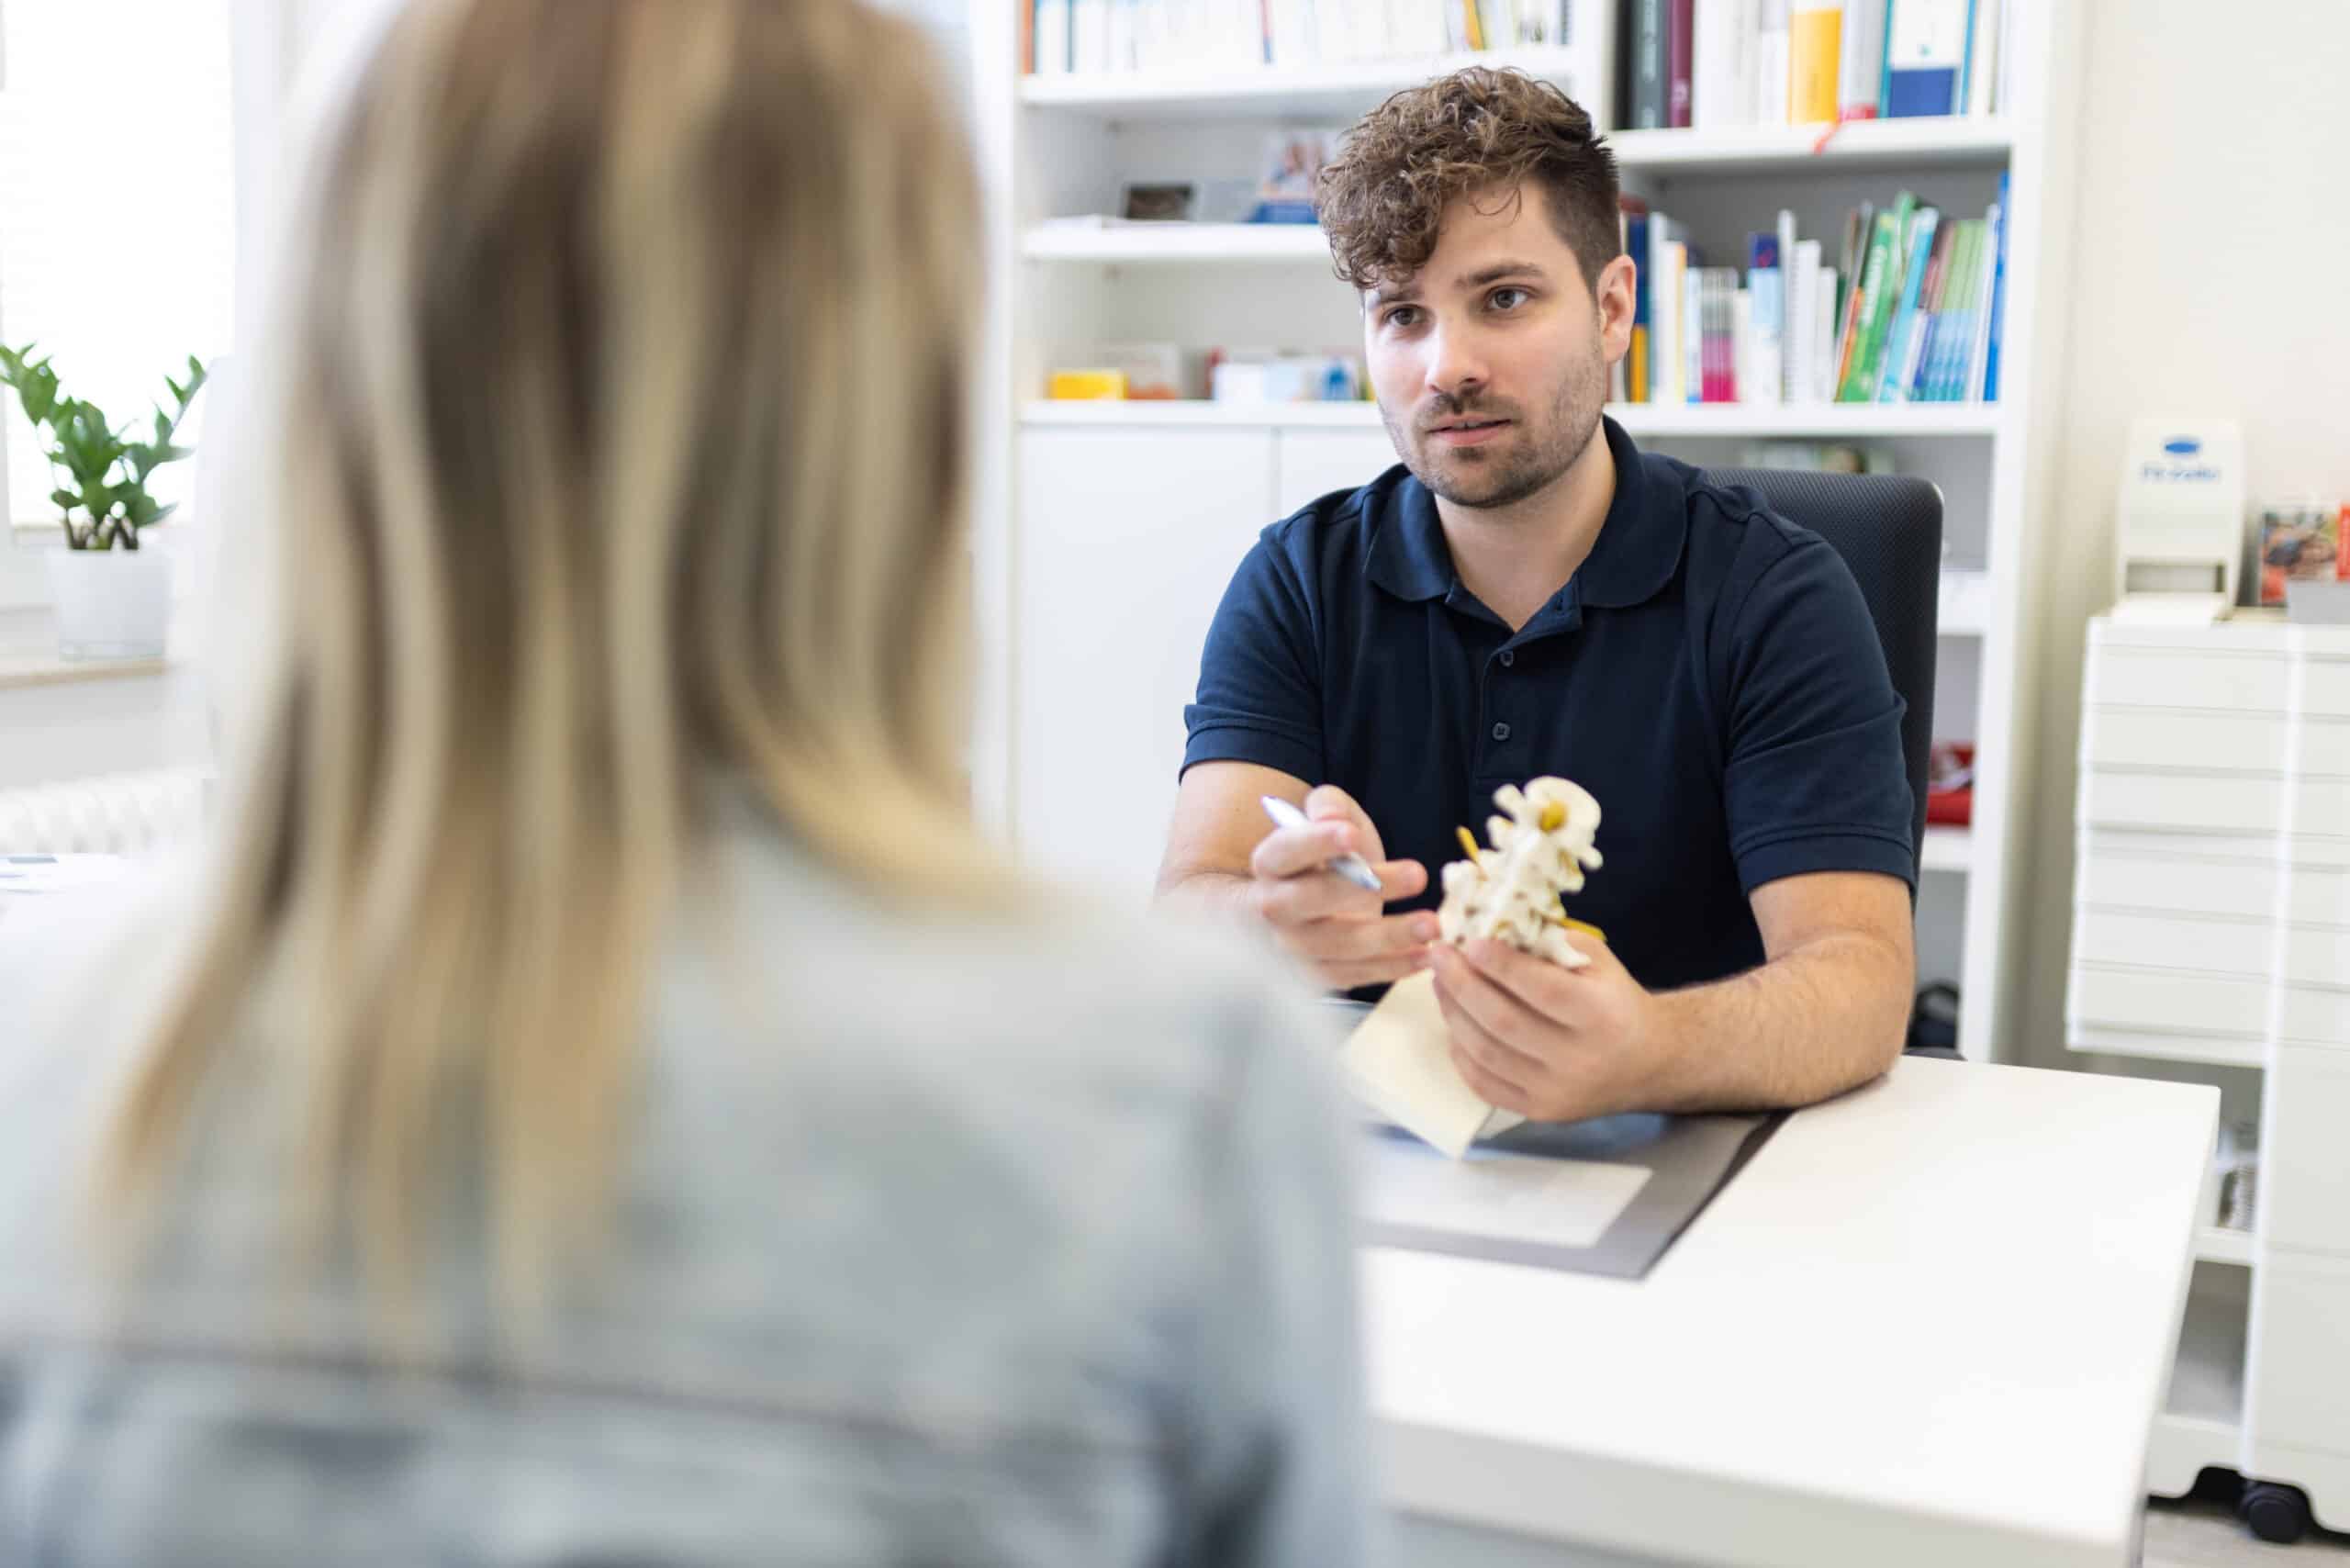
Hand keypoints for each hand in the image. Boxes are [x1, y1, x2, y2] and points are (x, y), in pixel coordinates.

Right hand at [1248, 784, 1430, 990]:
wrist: (1307, 905)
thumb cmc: (1324, 856)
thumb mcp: (1328, 818)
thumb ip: (1328, 807)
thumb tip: (1333, 819)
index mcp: (1270, 864)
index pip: (1286, 852)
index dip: (1316, 843)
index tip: (1352, 835)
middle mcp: (1273, 908)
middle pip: (1308, 901)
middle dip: (1361, 889)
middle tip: (1418, 874)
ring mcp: (1293, 947)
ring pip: (1336, 946)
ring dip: (1388, 936)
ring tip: (1432, 924)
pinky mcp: (1317, 975)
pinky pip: (1353, 976)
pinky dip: (1391, 968)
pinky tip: (1425, 955)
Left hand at [1427, 931, 1665, 1121]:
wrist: (1647, 1062)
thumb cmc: (1615, 1002)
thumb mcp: (1598, 963)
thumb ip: (1552, 944)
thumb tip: (1493, 926)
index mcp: (1600, 1015)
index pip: (1541, 989)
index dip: (1500, 965)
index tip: (1468, 942)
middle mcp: (1579, 1059)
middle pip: (1504, 1022)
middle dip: (1462, 985)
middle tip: (1439, 957)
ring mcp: (1557, 1092)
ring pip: (1488, 1053)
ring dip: (1454, 1015)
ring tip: (1440, 984)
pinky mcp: (1540, 1112)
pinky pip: (1486, 1084)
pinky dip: (1461, 1053)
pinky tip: (1453, 1024)